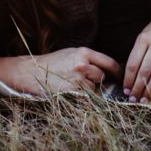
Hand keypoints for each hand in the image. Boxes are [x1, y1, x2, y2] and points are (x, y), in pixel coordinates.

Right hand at [3, 47, 121, 95]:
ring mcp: (77, 79)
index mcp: (84, 52)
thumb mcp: (71, 53)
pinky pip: (84, 98)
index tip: (119, 76)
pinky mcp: (72, 92)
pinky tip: (69, 91)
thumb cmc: (52, 62)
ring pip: (93, 89)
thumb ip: (88, 59)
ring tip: (71, 84)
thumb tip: (105, 69)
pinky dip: (80, 97)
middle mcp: (82, 64)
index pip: (109, 62)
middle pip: (101, 77)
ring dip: (87, 90)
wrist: (31, 71)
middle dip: (96, 80)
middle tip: (82, 80)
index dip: (116, 71)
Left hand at [124, 0, 150, 101]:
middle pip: (144, 71)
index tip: (126, 90)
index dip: (129, 80)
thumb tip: (131, 76)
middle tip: (133, 99)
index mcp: (143, 39)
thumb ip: (139, 53)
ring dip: (149, 89)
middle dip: (137, 88)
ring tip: (143, 99)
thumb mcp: (145, 35)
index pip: (133, 64)